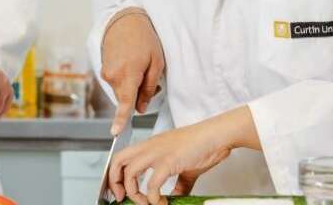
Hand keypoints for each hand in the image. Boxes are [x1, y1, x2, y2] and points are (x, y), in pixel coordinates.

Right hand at [101, 11, 164, 134]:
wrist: (125, 20)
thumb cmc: (144, 39)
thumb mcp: (156, 63)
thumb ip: (149, 88)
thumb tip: (141, 108)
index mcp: (128, 75)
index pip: (125, 104)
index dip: (121, 121)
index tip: (116, 133)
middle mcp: (112, 76)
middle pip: (125, 99)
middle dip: (137, 96)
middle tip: (149, 79)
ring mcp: (105, 73)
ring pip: (120, 91)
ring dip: (131, 87)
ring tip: (140, 67)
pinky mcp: (103, 69)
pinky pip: (115, 82)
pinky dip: (124, 80)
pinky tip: (131, 65)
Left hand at [107, 106, 258, 204]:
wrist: (217, 135)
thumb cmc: (204, 145)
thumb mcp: (184, 167)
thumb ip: (178, 184)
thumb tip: (176, 199)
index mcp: (150, 146)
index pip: (121, 157)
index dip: (115, 176)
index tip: (119, 192)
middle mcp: (150, 147)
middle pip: (117, 161)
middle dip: (114, 183)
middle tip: (122, 198)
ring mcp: (158, 153)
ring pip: (130, 172)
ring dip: (134, 193)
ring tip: (146, 203)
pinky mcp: (168, 161)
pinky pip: (152, 184)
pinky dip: (153, 198)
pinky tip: (161, 202)